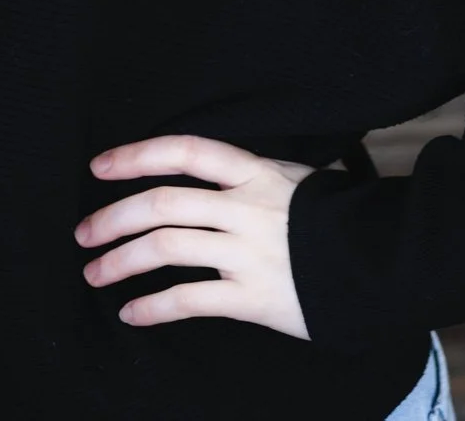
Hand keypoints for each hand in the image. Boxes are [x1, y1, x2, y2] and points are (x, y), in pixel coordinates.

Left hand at [72, 133, 315, 338]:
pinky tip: (132, 313)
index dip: (137, 155)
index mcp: (254, 171)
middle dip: (114, 218)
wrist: (381, 262)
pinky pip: (189, 300)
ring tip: (95, 274)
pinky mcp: (252, 296)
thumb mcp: (292, 180)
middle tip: (84, 235)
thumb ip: (247, 180)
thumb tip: (200, 182)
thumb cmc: (333, 220)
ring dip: (121, 261)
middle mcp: (245, 206)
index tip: (100, 166)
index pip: (185, 152)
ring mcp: (248, 251)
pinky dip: (153, 307)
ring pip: (166, 248)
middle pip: (162, 203)